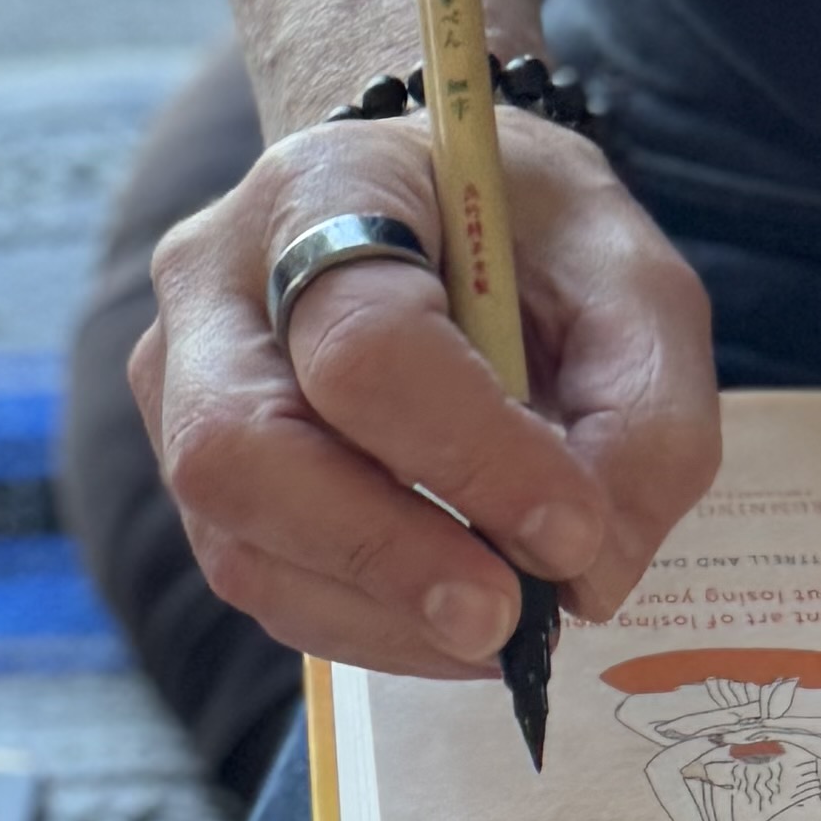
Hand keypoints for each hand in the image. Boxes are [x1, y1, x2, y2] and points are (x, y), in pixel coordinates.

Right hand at [129, 112, 720, 681]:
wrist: (433, 219)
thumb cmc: (526, 236)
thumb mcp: (630, 282)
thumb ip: (642, 416)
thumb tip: (588, 578)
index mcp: (322, 189)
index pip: (362, 344)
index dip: (470, 455)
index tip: (573, 531)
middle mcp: (212, 287)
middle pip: (241, 453)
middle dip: (388, 558)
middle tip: (509, 622)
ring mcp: (178, 391)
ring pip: (241, 546)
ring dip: (385, 617)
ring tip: (502, 630)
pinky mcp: (195, 484)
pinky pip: (262, 586)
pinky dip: (369, 627)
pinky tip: (451, 622)